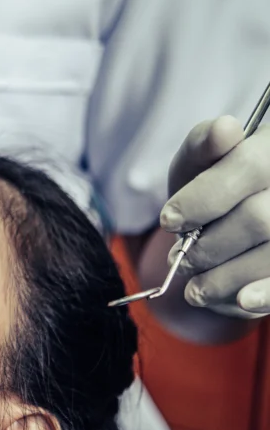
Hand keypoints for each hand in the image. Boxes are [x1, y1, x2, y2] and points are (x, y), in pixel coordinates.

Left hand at [161, 116, 269, 318]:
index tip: (168, 221)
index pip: (248, 167)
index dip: (203, 198)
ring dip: (224, 277)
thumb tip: (224, 128)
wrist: (235, 226)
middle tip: (180, 259)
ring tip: (196, 287)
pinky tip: (242, 300)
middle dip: (208, 246)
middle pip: (259, 219)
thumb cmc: (214, 189)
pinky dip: (263, 294)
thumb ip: (203, 146)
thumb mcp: (199, 164)